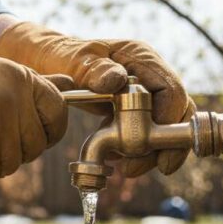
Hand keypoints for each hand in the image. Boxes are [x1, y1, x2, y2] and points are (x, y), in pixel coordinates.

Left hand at [0, 21, 195, 176]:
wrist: (46, 61)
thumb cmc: (59, 56)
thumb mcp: (72, 60)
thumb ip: (93, 69)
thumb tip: (116, 80)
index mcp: (140, 57)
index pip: (171, 90)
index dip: (169, 119)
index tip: (153, 146)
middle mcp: (149, 74)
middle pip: (176, 113)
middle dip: (164, 145)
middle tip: (135, 168)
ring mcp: (144, 92)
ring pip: (165, 127)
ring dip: (149, 152)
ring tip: (124, 168)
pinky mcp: (134, 109)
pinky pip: (146, 132)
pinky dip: (135, 149)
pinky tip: (115, 159)